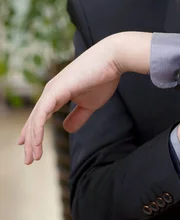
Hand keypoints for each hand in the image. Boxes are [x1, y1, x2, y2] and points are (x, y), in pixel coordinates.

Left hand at [18, 32, 151, 163]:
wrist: (112, 60)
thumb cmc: (103, 79)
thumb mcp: (89, 104)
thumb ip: (78, 116)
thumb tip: (66, 129)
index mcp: (57, 93)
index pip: (40, 116)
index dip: (32, 131)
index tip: (28, 147)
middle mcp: (50, 91)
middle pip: (34, 119)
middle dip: (30, 141)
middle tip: (28, 160)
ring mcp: (51, 90)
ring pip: (36, 119)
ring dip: (33, 139)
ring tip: (32, 157)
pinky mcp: (56, 90)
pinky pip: (42, 114)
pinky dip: (37, 130)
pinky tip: (36, 142)